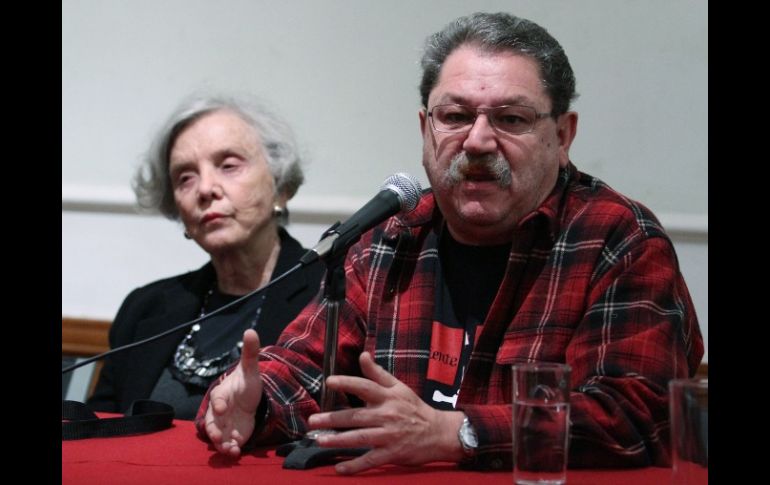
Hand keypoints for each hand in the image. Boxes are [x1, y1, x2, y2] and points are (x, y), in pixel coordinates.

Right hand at [204, 328, 263, 455]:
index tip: (223, 407)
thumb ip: (250, 353)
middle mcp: (220, 411)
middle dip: (214, 429)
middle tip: (219, 436)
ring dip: (222, 444)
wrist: (249, 399)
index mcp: (222, 394)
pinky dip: (230, 448)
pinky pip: (227, 444)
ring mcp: (225, 425)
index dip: (219, 403)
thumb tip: (251, 330)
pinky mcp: (232, 435)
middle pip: (212, 421)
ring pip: (218, 436)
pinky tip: (237, 451)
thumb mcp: (251, 369)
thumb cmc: (245, 384)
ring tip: (230, 449)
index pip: (218, 398)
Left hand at [307, 351, 464, 473]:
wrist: (438, 433)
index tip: (329, 382)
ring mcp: (389, 435)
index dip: (347, 383)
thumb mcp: (399, 387)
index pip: (365, 387)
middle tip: (313, 421)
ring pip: (360, 438)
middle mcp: (387, 415)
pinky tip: (340, 468)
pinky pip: (371, 460)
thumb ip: (377, 373)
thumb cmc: (415, 408)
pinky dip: (355, 465)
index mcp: (388, 397)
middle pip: (356, 416)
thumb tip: (362, 355)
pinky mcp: (392, 453)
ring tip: (320, 440)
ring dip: (339, 440)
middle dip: (333, 418)